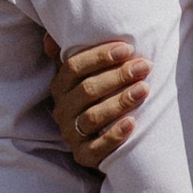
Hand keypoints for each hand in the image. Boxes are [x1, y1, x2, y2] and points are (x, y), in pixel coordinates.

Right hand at [50, 36, 148, 169]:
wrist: (102, 139)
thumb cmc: (97, 98)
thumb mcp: (82, 76)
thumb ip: (70, 55)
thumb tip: (48, 37)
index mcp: (60, 86)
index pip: (74, 67)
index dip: (100, 56)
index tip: (128, 48)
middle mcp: (62, 110)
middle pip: (86, 90)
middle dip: (117, 76)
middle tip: (144, 66)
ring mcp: (71, 134)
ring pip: (92, 117)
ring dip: (119, 102)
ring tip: (144, 89)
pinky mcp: (84, 155)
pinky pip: (97, 148)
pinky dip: (114, 135)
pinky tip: (133, 123)